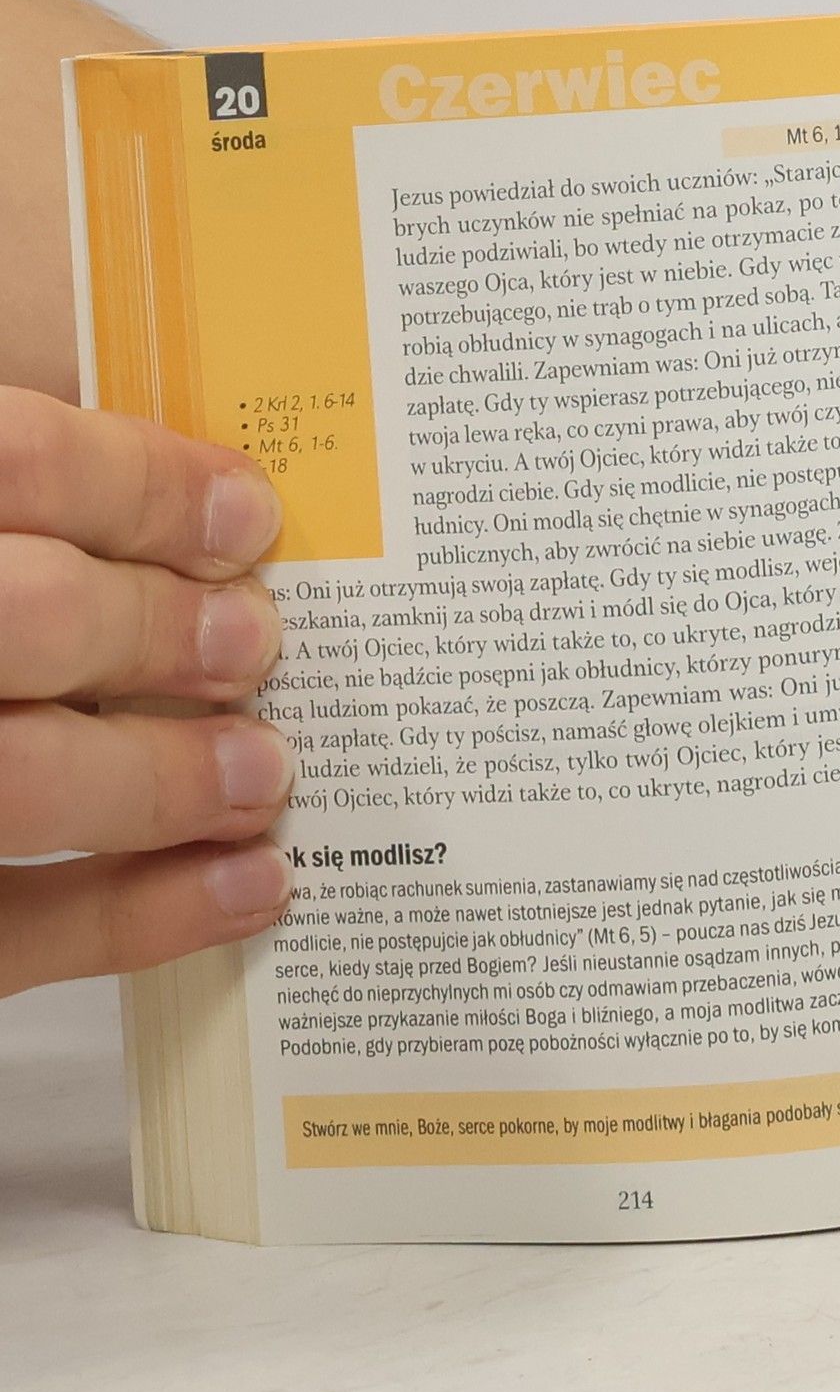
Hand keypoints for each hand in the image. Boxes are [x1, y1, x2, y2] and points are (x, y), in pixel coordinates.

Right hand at [0, 390, 291, 994]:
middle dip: (160, 634)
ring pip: (14, 781)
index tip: (242, 514)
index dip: (138, 482)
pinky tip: (245, 888)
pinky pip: (0, 936)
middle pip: (23, 618)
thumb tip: (180, 504)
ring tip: (262, 773)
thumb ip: (6, 496)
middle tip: (255, 644)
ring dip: (163, 780)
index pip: (9, 455)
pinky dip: (138, 917)